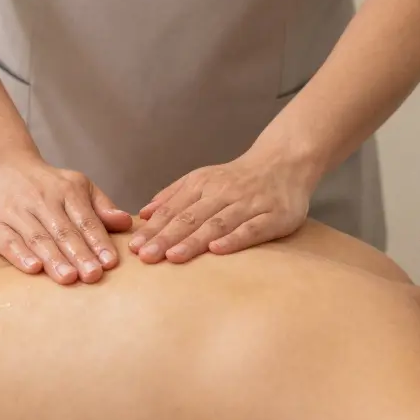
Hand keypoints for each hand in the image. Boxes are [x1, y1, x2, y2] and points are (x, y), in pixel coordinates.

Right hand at [0, 153, 133, 283]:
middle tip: (92, 275)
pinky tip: (34, 268)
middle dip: (79, 253)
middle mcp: (40, 199)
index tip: (109, 261)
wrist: (2, 167)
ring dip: (53, 259)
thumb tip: (125, 222)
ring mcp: (15, 211)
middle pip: (62, 230)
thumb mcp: (77, 185)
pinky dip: (21, 255)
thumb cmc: (46, 184)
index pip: (85, 218)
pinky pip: (8, 242)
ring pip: (37, 238)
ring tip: (68, 278)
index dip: (97, 240)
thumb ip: (101, 206)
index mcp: (66, 190)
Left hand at [129, 146, 318, 263]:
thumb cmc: (237, 178)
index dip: (154, 229)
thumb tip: (142, 215)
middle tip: (146, 256)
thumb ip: (173, 196)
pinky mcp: (274, 216)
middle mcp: (223, 193)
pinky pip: (252, 229)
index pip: (173, 210)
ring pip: (217, 223)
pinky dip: (234, 239)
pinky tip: (217, 250)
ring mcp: (249, 204)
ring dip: (194, 241)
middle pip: (190, 218)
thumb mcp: (201, 179)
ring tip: (173, 256)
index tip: (135, 247)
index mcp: (202, 184)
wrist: (285, 162)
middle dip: (166, 238)